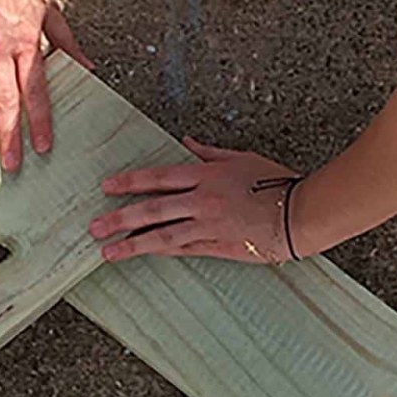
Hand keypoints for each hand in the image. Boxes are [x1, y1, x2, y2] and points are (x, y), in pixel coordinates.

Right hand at [0, 0, 90, 170]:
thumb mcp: (49, 9)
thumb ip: (66, 41)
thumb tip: (87, 66)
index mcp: (27, 44)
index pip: (36, 91)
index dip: (39, 121)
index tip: (43, 146)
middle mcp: (0, 52)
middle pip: (7, 102)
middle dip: (10, 136)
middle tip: (12, 165)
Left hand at [92, 140, 303, 264]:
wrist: (301, 214)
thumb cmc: (276, 183)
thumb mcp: (242, 159)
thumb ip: (210, 153)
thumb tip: (186, 142)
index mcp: (207, 175)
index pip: (159, 178)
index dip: (131, 183)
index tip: (107, 188)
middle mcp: (202, 200)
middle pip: (152, 209)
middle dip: (120, 218)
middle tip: (95, 226)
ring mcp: (209, 226)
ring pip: (163, 236)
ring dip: (133, 243)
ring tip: (108, 250)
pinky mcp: (218, 247)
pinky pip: (184, 249)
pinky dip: (162, 251)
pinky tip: (144, 253)